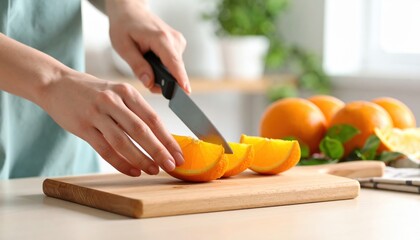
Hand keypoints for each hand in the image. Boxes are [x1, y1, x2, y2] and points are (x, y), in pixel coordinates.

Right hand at [42, 70, 184, 176]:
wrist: (56, 84)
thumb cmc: (93, 92)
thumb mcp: (117, 93)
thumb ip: (135, 112)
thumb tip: (159, 138)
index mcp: (126, 92)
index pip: (152, 118)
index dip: (167, 138)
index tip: (178, 153)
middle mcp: (113, 101)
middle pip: (140, 130)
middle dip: (158, 150)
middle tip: (171, 165)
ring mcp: (96, 114)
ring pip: (123, 142)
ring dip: (141, 159)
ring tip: (153, 170)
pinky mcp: (82, 127)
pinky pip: (105, 149)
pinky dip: (120, 163)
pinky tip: (132, 171)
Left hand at [105, 0, 190, 92]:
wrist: (130, 11)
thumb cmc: (124, 26)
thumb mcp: (123, 47)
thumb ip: (137, 66)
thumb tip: (149, 83)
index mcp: (160, 38)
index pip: (173, 62)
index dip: (180, 78)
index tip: (186, 91)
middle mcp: (173, 39)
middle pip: (175, 69)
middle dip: (164, 81)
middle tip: (147, 82)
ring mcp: (178, 41)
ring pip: (175, 67)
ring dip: (163, 74)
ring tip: (146, 67)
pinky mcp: (178, 44)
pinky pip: (174, 63)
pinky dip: (165, 68)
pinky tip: (152, 61)